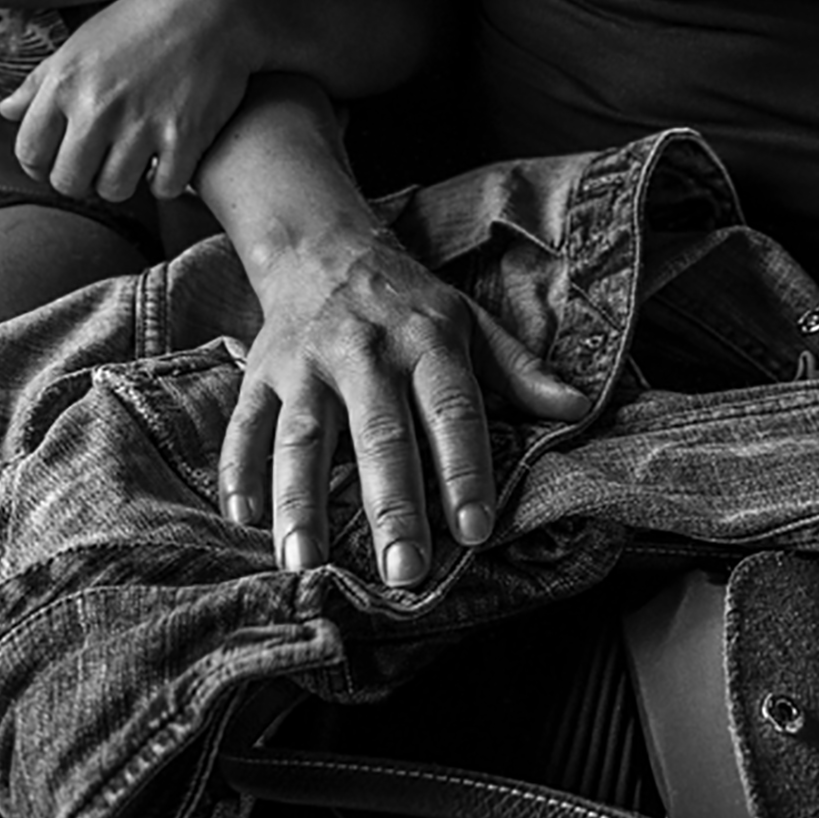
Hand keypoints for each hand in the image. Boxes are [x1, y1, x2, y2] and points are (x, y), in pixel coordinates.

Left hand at [0, 0, 259, 200]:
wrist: (215, 8)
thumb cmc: (145, 20)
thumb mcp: (82, 42)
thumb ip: (40, 81)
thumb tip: (5, 111)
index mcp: (64, 83)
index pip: (30, 152)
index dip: (41, 164)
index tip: (60, 159)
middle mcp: (97, 107)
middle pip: (69, 182)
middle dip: (82, 180)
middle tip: (99, 165)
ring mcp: (142, 124)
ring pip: (115, 190)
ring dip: (124, 181)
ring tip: (134, 161)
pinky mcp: (185, 137)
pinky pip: (163, 188)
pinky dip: (166, 179)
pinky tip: (169, 159)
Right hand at [222, 222, 589, 584]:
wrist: (322, 246)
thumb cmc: (409, 301)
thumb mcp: (471, 322)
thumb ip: (519, 372)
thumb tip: (580, 408)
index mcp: (427, 343)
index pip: (452, 412)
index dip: (465, 471)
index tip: (474, 529)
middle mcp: (365, 354)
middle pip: (380, 436)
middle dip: (391, 506)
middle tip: (403, 571)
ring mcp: (306, 365)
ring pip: (302, 438)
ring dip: (301, 503)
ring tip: (306, 563)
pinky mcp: (260, 374)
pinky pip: (243, 425)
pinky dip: (238, 472)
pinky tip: (242, 520)